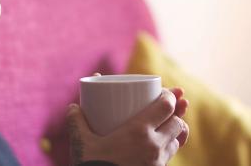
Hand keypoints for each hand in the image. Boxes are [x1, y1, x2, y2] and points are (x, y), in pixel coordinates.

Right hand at [67, 79, 189, 165]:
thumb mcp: (81, 144)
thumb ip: (76, 122)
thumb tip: (72, 107)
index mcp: (139, 132)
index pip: (166, 107)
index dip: (170, 96)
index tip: (168, 92)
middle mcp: (154, 147)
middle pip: (177, 123)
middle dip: (176, 114)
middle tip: (169, 108)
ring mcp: (158, 163)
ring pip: (177, 141)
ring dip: (173, 132)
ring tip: (165, 126)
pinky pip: (170, 158)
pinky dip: (168, 148)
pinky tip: (160, 147)